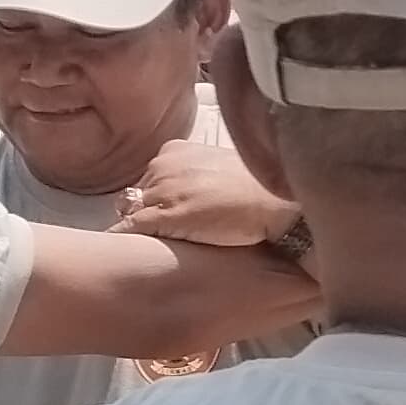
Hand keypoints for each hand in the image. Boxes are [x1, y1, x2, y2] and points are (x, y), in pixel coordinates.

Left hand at [114, 135, 305, 251]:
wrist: (278, 204)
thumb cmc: (262, 190)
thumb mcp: (224, 170)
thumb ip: (199, 178)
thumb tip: (192, 198)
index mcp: (176, 151)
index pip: (150, 179)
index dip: (159, 202)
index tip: (171, 216)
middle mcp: (162, 166)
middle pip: (137, 197)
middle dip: (148, 213)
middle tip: (170, 233)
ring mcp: (161, 191)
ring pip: (131, 214)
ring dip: (141, 230)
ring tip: (157, 246)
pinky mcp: (162, 216)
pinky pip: (128, 229)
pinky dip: (126, 240)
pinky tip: (135, 253)